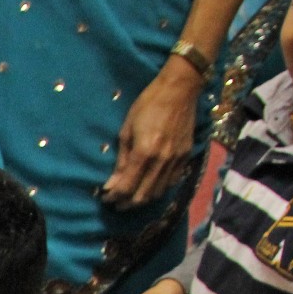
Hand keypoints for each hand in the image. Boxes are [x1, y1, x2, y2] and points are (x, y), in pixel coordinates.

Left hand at [102, 62, 199, 207]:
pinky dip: (159, 189)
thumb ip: (121, 160)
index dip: (114, 197)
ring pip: (158, 192)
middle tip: (116, 204)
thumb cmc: (148, 105)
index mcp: (144, 152)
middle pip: (143, 195)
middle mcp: (162, 160)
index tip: (105, 198)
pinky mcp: (187, 156)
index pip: (126, 186)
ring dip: (142, 199)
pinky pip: (172, 181)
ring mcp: (177, 160)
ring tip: (130, 199)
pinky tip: (149, 188)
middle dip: (126, 203)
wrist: (179, 89)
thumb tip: (111, 184)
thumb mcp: (126, 130)